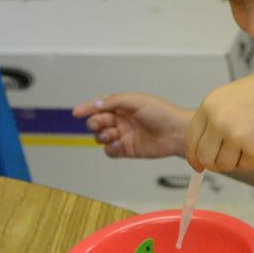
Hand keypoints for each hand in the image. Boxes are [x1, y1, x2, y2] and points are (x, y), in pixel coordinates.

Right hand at [72, 92, 192, 158]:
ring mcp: (125, 135)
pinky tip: (117, 145)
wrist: (177, 133)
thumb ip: (114, 101)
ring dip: (102, 136)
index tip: (76, 112)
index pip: (100, 106)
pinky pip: (110, 151)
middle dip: (95, 123)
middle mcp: (123, 120)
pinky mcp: (128, 150)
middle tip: (100, 124)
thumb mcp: (136, 101)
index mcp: (124, 106)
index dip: (87, 108)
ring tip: (112, 135)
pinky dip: (110, 149)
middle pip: (98, 122)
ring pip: (102, 137)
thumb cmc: (162, 113)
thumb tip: (96, 104)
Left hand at [185, 65, 253, 170]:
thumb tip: (200, 157)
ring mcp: (236, 136)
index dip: (194, 156)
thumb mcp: (233, 99)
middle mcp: (219, 120)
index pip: (192, 139)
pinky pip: (245, 165)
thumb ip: (215, 121)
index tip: (198, 165)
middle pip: (205, 157)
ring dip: (237, 160)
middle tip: (230, 158)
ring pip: (225, 164)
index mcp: (210, 105)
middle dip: (215, 163)